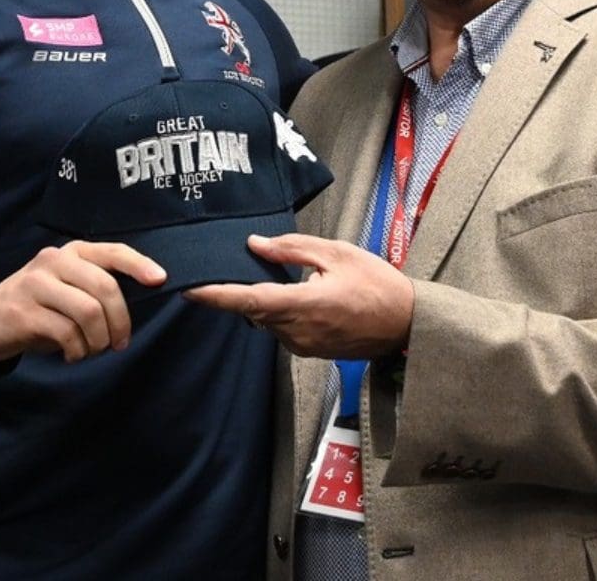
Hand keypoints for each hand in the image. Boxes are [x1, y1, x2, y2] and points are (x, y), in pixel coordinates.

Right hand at [0, 241, 165, 362]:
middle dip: (120, 321)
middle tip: (118, 343)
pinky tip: (72, 355)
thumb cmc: (40, 304)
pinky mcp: (25, 312)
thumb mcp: (68, 286)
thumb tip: (141, 296)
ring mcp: (37, 285)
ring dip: (98, 340)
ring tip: (93, 350)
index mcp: (73, 252)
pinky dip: (77, 351)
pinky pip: (67, 334)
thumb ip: (97, 285)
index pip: (113, 251)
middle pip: (105, 287)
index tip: (160, 280)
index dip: (139, 265)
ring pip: (88, 313)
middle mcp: (54, 261)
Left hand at [187, 234, 414, 358]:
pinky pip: (283, 329)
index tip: (189, 289)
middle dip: (241, 291)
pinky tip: (300, 295)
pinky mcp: (310, 352)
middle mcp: (298, 331)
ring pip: (267, 321)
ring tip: (286, 278)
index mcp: (304, 305)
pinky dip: (282, 312)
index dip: (216, 296)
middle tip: (232, 266)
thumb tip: (255, 245)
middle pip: (254, 310)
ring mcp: (303, 346)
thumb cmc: (377, 285)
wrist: (407, 324)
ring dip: (266, 301)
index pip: (248, 301)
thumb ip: (293, 249)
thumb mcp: (338, 254)